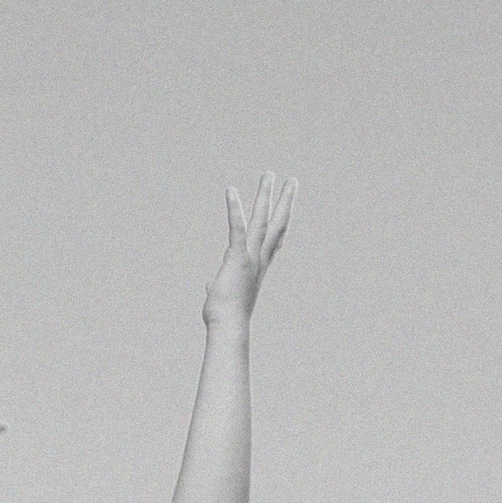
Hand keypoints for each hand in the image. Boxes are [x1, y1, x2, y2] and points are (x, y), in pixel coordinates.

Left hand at [204, 174, 294, 328]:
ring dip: (266, 195)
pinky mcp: (237, 258)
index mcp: (258, 267)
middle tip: (292, 180)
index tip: (287, 208)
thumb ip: (218, 285)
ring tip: (270, 174)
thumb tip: (210, 285)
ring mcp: (251, 257)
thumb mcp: (221, 296)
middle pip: (277, 223)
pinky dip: (234, 209)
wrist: (228, 328)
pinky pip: (237, 228)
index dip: (282, 222)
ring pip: (262, 220)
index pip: (275, 240)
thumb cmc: (224, 316)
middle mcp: (260, 259)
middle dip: (284, 200)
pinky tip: (231, 190)